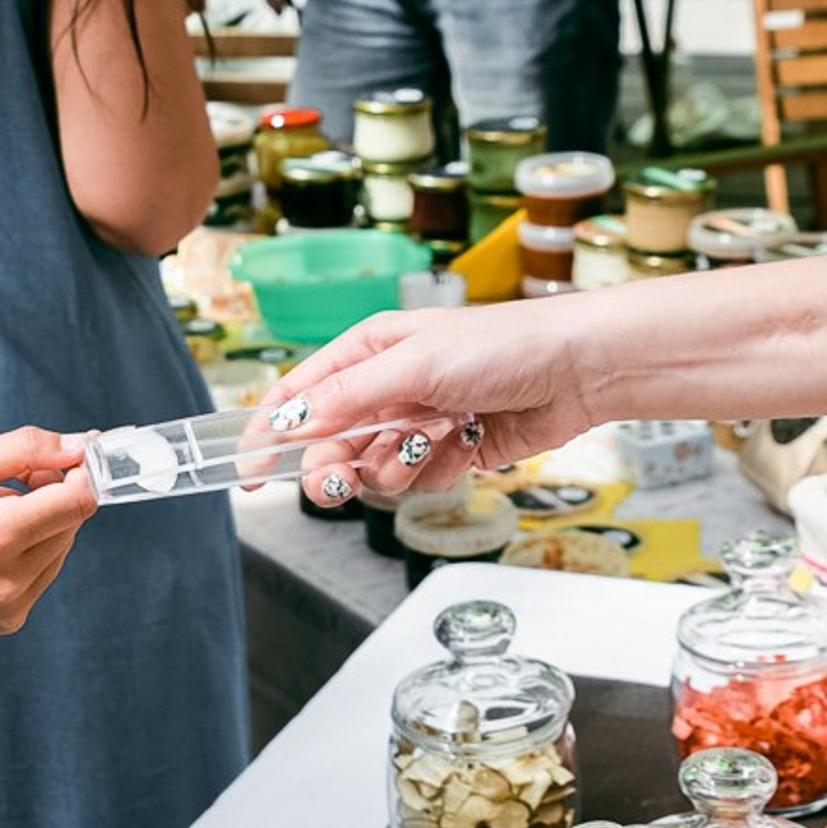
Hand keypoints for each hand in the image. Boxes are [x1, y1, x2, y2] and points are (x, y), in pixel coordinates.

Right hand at [0, 426, 95, 648]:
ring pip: (60, 548)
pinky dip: (27, 551)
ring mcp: (9, 609)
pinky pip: (41, 574)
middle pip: (71, 523)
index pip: (78, 500)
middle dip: (52, 494)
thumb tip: (80, 443)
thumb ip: (22, 451)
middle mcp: (9, 582)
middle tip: (4, 481)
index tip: (59, 455)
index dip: (76, 470)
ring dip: (40, 524)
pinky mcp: (7, 622)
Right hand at [261, 301, 600, 493]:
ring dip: (400, 466)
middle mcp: (386, 389)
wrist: (576, 369)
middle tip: (342, 481)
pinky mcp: (450, 453)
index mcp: (366, 352)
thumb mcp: (414, 364)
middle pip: (330, 447)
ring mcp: (417, 424)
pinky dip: (440, 469)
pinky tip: (469, 442)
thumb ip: (348, 397)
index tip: (250, 472)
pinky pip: (420, 481)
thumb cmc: (501, 346)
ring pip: (375, 471)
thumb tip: (290, 423)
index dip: (267, 434)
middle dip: (335, 466)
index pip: (298, 397)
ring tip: (434, 441)